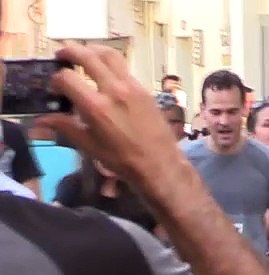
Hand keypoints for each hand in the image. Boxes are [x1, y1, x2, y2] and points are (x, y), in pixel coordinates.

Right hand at [37, 45, 182, 189]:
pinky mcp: (145, 90)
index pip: (67, 78)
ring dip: (93, 50)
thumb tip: (42, 119)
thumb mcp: (90, 146)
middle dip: (70, 51)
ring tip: (84, 54)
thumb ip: (66, 127)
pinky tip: (106, 73)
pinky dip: (111, 64)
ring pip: (110, 55)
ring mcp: (132, 87)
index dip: (56, 80)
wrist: (161, 165)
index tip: (55, 87)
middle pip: (88, 56)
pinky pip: (125, 68)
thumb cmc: (123, 160)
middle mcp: (114, 91)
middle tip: (62, 54)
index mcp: (96, 107)